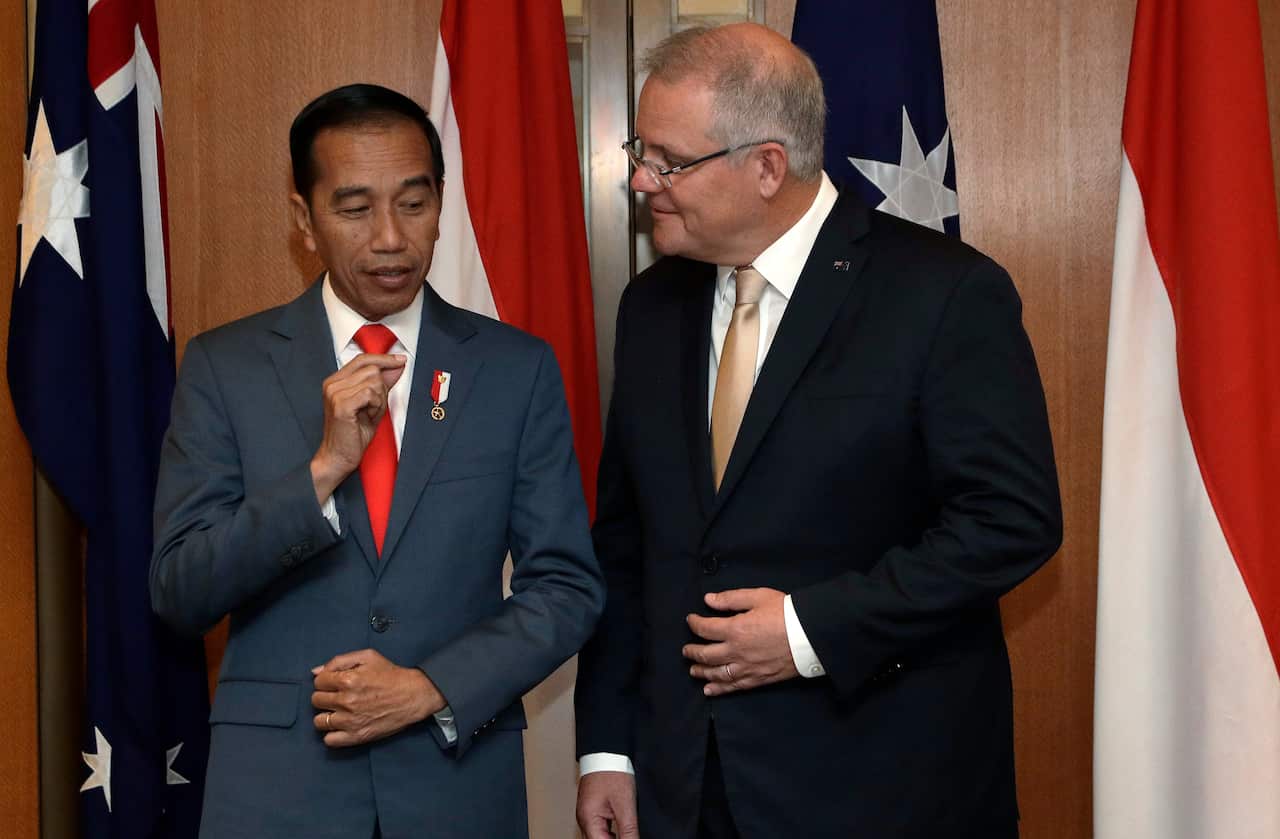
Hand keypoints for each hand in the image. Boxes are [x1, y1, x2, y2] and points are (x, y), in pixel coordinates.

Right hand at [310, 352, 405, 501]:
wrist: (339, 457)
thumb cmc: (353, 433)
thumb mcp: (373, 404)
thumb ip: (383, 383)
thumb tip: (397, 365)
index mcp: (336, 381)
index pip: (363, 359)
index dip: (384, 359)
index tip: (401, 360)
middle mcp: (332, 384)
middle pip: (372, 369)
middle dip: (382, 389)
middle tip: (373, 408)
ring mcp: (335, 393)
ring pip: (374, 381)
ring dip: (379, 400)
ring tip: (368, 413)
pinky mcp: (341, 405)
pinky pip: (371, 394)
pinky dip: (376, 406)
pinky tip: (367, 416)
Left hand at [310, 649, 443, 747]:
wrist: (413, 695)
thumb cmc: (392, 675)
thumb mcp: (368, 657)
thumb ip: (339, 661)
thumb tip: (316, 672)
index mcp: (348, 679)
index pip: (318, 682)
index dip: (326, 681)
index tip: (335, 683)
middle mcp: (347, 701)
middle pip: (316, 700)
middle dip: (326, 696)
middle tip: (339, 696)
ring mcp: (351, 721)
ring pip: (319, 721)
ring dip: (328, 715)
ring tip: (340, 711)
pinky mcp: (357, 736)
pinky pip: (329, 740)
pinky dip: (333, 734)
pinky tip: (342, 725)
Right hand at [577, 771, 638, 838]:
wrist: (607, 752)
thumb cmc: (611, 771)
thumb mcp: (625, 804)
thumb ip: (628, 830)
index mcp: (588, 819)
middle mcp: (584, 818)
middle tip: (629, 835)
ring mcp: (588, 813)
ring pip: (599, 835)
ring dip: (613, 837)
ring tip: (627, 832)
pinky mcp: (593, 808)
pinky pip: (601, 827)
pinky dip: (611, 831)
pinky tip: (621, 829)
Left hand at [684, 588, 797, 695]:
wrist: (810, 636)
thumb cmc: (786, 613)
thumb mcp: (758, 597)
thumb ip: (731, 599)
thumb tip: (709, 600)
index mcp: (735, 629)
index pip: (705, 629)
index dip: (694, 623)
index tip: (691, 620)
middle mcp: (736, 651)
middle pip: (705, 654)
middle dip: (692, 651)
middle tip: (686, 649)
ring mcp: (746, 668)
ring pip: (716, 673)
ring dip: (701, 671)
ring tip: (693, 670)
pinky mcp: (757, 679)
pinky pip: (732, 686)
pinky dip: (718, 689)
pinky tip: (709, 690)